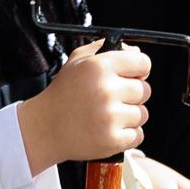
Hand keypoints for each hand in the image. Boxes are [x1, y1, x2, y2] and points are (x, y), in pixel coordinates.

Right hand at [18, 41, 151, 167]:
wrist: (45, 128)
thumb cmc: (62, 95)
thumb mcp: (76, 61)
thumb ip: (104, 49)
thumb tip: (134, 52)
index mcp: (98, 66)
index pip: (143, 63)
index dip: (139, 70)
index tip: (132, 76)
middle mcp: (105, 90)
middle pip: (144, 90)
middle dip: (131, 95)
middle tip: (111, 99)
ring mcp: (110, 117)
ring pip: (142, 114)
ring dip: (129, 116)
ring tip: (106, 115)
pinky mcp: (112, 139)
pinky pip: (137, 134)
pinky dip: (126, 135)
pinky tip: (108, 129)